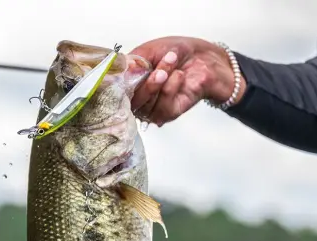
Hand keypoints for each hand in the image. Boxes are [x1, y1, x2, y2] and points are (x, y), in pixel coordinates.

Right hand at [129, 36, 244, 125]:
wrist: (203, 57)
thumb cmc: (175, 52)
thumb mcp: (148, 51)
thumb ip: (132, 63)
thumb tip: (122, 73)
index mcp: (128, 82)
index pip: (114, 91)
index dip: (118, 83)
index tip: (129, 70)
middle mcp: (137, 98)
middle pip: (128, 100)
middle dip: (145, 81)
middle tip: (160, 67)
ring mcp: (151, 108)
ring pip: (145, 103)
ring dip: (160, 80)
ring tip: (172, 62)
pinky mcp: (167, 114)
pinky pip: (163, 105)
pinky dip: (171, 87)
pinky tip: (179, 76)